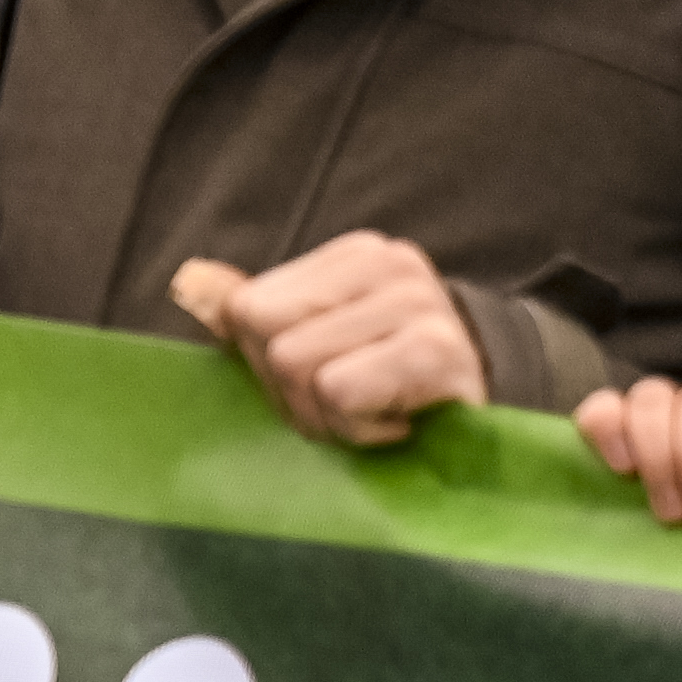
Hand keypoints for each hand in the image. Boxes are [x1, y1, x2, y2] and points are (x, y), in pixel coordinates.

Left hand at [170, 236, 484, 449]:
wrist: (490, 413)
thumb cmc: (391, 381)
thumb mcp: (322, 338)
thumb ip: (258, 312)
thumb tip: (190, 282)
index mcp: (353, 255)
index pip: (247, 308)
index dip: (263, 361)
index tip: (314, 380)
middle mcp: (388, 264)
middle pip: (266, 336)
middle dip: (290, 393)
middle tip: (343, 405)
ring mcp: (417, 301)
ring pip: (297, 366)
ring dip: (325, 416)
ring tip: (372, 413)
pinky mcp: (438, 349)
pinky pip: (340, 391)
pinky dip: (357, 427)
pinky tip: (396, 421)